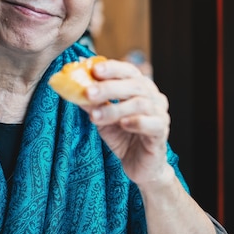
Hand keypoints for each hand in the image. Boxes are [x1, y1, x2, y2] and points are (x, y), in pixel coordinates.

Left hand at [81, 59, 170, 184]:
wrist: (139, 165)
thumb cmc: (123, 136)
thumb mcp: (102, 118)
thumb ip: (91, 103)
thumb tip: (72, 87)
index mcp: (140, 87)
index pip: (128, 71)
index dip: (112, 68)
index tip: (93, 69)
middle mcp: (153, 97)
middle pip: (134, 85)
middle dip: (109, 87)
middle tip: (88, 92)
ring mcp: (160, 114)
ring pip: (140, 104)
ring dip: (115, 108)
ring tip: (95, 116)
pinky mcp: (161, 132)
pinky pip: (152, 124)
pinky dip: (137, 122)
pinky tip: (123, 124)